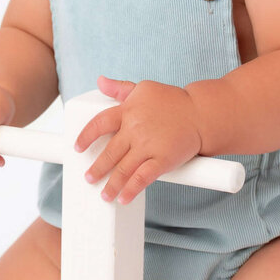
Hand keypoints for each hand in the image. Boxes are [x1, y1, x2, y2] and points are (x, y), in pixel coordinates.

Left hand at [73, 76, 203, 204]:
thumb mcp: (144, 89)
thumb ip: (120, 88)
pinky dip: (131, 190)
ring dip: (111, 185)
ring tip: (104, 195)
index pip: (99, 123)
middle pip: (109, 152)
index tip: (77, 148)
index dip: (86, 136)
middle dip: (97, 168)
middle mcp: (135, 129)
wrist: (202, 114)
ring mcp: (148, 146)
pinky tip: (123, 199)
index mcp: (128, 111)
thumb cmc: (173, 101)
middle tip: (88, 178)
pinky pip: (142, 178)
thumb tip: (100, 81)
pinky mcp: (163, 160)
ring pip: (123, 169)